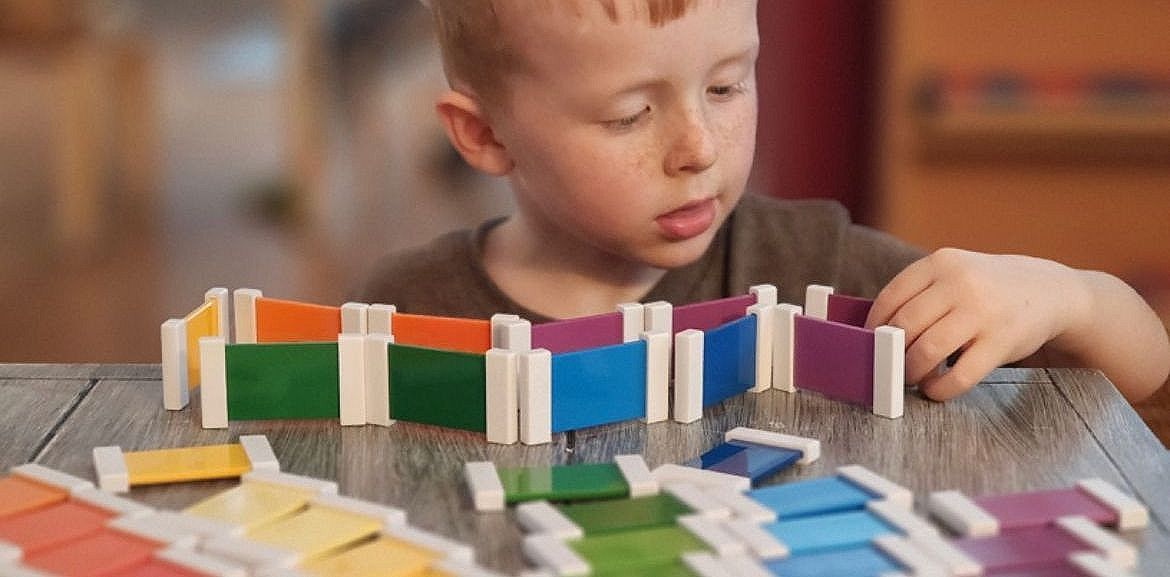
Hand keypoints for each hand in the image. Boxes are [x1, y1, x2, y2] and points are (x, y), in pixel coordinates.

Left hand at [866, 248, 1086, 399]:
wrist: (1049, 291)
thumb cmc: (986, 288)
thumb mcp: (953, 274)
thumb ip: (919, 294)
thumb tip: (872, 334)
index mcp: (941, 263)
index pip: (890, 298)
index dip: (873, 327)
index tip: (868, 343)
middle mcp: (960, 283)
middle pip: (904, 326)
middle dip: (890, 353)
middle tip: (888, 366)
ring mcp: (982, 312)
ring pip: (927, 350)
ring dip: (910, 371)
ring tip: (909, 378)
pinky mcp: (1001, 342)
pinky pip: (959, 375)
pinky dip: (939, 388)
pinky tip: (934, 389)